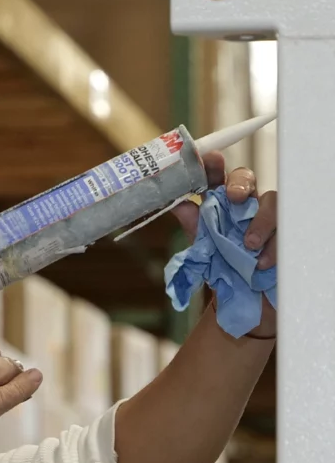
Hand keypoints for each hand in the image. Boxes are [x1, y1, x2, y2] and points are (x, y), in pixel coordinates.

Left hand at [172, 151, 276, 337]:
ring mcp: (267, 219)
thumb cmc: (221, 269)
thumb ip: (192, 225)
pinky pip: (286, 230)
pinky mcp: (284, 236)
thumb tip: (175, 203)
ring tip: (248, 244)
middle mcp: (245, 206)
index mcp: (220, 205)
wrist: (239, 301)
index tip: (210, 161)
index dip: (213, 166)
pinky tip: (262, 262)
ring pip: (271, 201)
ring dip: (261, 220)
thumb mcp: (202, 248)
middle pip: (246, 179)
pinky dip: (274, 245)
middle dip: (240, 183)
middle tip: (235, 197)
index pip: (216, 177)